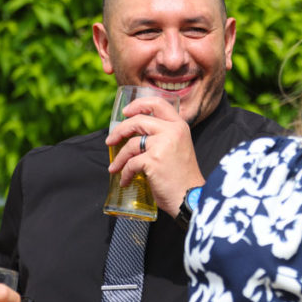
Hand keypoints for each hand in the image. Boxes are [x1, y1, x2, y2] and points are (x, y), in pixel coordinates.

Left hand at [105, 96, 204, 218]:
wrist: (190, 198)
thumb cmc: (182, 178)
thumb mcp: (178, 147)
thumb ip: (163, 136)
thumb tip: (134, 134)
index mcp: (179, 126)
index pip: (158, 103)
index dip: (138, 104)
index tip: (125, 113)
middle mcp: (172, 131)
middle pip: (138, 120)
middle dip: (120, 130)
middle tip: (110, 141)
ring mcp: (162, 144)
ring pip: (131, 144)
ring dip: (119, 157)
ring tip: (115, 168)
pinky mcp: (153, 160)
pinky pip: (131, 163)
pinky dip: (125, 173)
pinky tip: (125, 181)